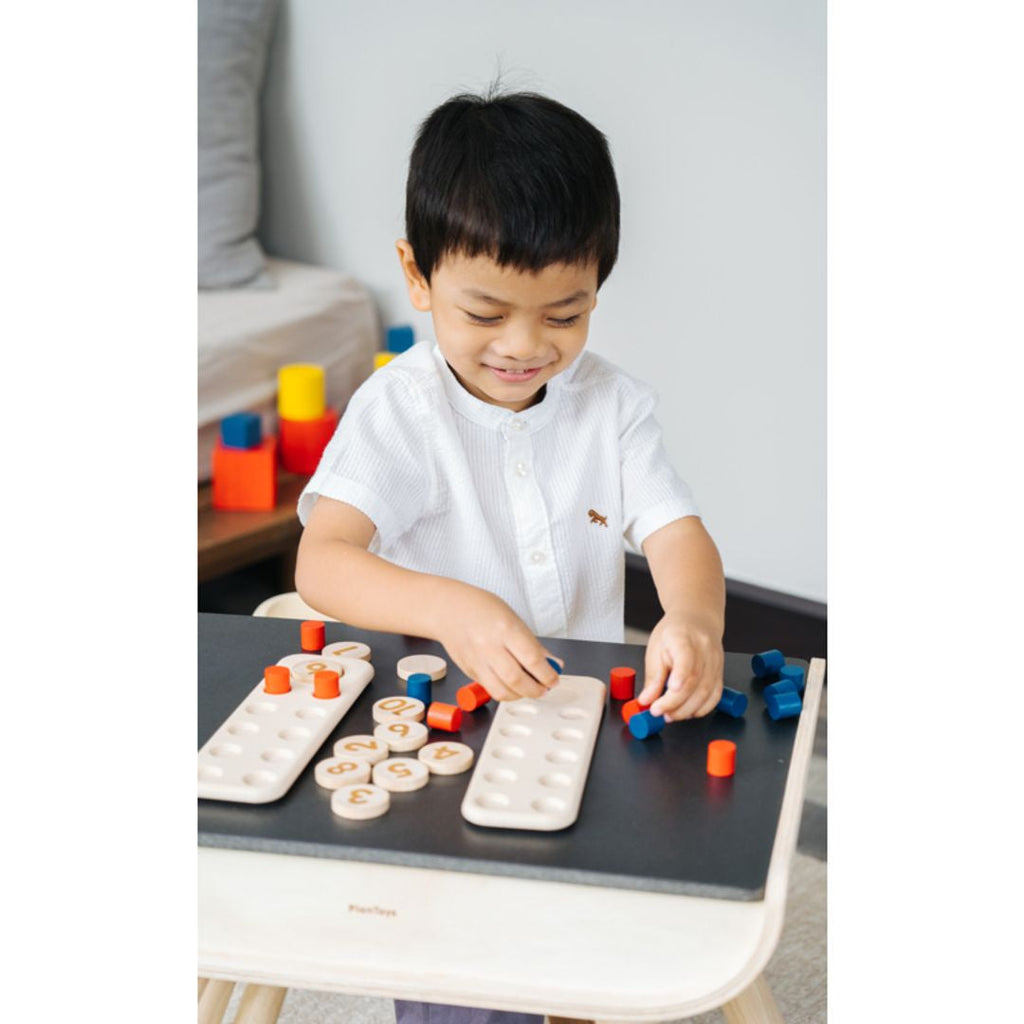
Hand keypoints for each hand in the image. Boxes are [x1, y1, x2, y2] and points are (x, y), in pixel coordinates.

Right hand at [433, 583, 560, 700]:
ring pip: (502, 691)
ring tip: (529, 689)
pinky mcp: (469, 671)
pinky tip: (513, 686)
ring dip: (520, 695)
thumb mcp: (514, 619)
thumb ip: (532, 644)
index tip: (553, 678)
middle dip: (536, 690)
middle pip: (517, 680)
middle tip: (544, 688)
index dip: (547, 674)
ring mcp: (477, 661)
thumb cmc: (483, 609)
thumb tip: (552, 664)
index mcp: (505, 629)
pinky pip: (490, 689)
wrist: (450, 610)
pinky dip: (506, 692)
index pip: (532, 659)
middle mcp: (489, 647)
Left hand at [637, 614, 723, 720]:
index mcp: (683, 637)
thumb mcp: (655, 648)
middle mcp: (704, 649)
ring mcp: (716, 661)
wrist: (697, 620)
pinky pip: (715, 696)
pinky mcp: (721, 673)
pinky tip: (687, 711)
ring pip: (706, 692)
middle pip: (695, 680)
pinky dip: (701, 709)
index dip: (680, 676)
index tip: (670, 690)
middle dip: (676, 703)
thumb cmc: (674, 633)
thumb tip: (646, 700)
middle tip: (659, 712)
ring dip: (687, 709)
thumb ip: (653, 676)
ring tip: (670, 715)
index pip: (685, 657)